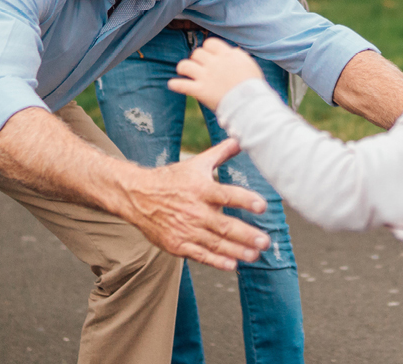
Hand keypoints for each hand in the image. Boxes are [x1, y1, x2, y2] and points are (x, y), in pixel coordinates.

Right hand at [123, 139, 269, 270]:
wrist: (137, 196)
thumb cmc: (171, 179)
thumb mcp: (196, 163)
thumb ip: (221, 153)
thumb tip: (240, 138)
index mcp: (201, 189)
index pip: (227, 194)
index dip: (245, 200)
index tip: (262, 206)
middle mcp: (195, 211)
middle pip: (224, 225)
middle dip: (246, 235)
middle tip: (265, 241)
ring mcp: (186, 229)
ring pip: (215, 243)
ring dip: (237, 251)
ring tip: (255, 255)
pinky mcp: (177, 244)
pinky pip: (200, 255)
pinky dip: (216, 261)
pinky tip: (232, 265)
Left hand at [168, 38, 263, 110]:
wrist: (250, 103)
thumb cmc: (253, 85)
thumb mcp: (249, 64)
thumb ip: (238, 56)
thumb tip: (232, 51)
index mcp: (226, 55)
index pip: (210, 43)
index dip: (208, 48)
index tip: (209, 55)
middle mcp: (214, 63)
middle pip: (197, 53)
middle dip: (196, 59)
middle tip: (199, 66)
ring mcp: (205, 77)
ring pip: (185, 65)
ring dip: (183, 68)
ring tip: (183, 72)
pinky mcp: (199, 91)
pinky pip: (181, 85)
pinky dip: (175, 85)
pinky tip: (172, 84)